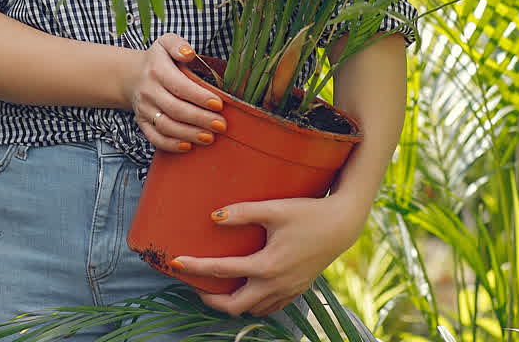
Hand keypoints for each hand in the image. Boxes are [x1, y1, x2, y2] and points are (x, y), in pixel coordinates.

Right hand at [123, 35, 225, 152]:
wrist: (131, 76)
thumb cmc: (158, 60)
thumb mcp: (165, 42)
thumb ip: (178, 44)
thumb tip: (189, 54)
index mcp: (157, 70)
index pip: (179, 86)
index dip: (200, 97)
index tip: (219, 104)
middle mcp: (148, 91)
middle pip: (175, 109)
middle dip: (200, 119)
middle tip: (221, 125)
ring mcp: (144, 109)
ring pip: (166, 126)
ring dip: (189, 134)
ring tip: (210, 137)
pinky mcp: (142, 123)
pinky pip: (155, 138)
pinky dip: (171, 145)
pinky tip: (188, 146)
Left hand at [171, 194, 365, 316]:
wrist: (342, 224)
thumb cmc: (308, 213)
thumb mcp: (274, 208)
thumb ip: (242, 212)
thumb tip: (213, 217)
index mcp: (267, 266)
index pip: (222, 271)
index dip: (195, 267)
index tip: (176, 262)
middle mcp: (276, 284)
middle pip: (234, 306)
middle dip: (210, 299)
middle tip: (194, 284)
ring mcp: (287, 290)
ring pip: (252, 310)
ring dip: (232, 303)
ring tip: (217, 286)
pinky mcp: (297, 289)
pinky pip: (270, 307)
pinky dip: (253, 303)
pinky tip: (247, 288)